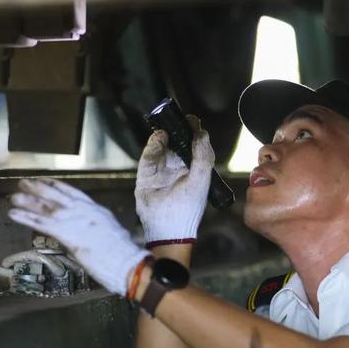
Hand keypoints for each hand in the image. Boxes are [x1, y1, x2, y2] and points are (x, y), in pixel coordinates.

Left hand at [8, 178, 149, 295]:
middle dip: (39, 189)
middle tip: (23, 183)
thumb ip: (97, 230)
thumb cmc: (124, 256)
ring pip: (47, 207)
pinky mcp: (67, 233)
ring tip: (14, 197)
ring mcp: (76, 220)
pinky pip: (42, 223)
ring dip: (28, 202)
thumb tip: (87, 234)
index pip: (73, 193)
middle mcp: (85, 211)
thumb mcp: (112, 235)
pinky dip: (26, 218)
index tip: (45, 181)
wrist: (128, 262)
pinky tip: (14, 214)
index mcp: (97, 210)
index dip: (57, 186)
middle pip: (57, 196)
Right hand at [135, 123, 214, 246]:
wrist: (168, 228)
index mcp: (194, 170)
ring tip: (166, 130)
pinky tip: (158, 139)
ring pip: (161, 147)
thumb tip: (201, 133)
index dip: (193, 132)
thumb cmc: (189, 208)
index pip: (194, 146)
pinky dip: (152, 146)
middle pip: (176, 143)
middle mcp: (178, 169)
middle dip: (176, 131)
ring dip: (164, 137)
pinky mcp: (146, 176)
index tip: (192, 121)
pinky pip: (148, 157)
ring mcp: (161, 172)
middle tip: (176, 119)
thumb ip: (202, 155)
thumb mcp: (201, 179)